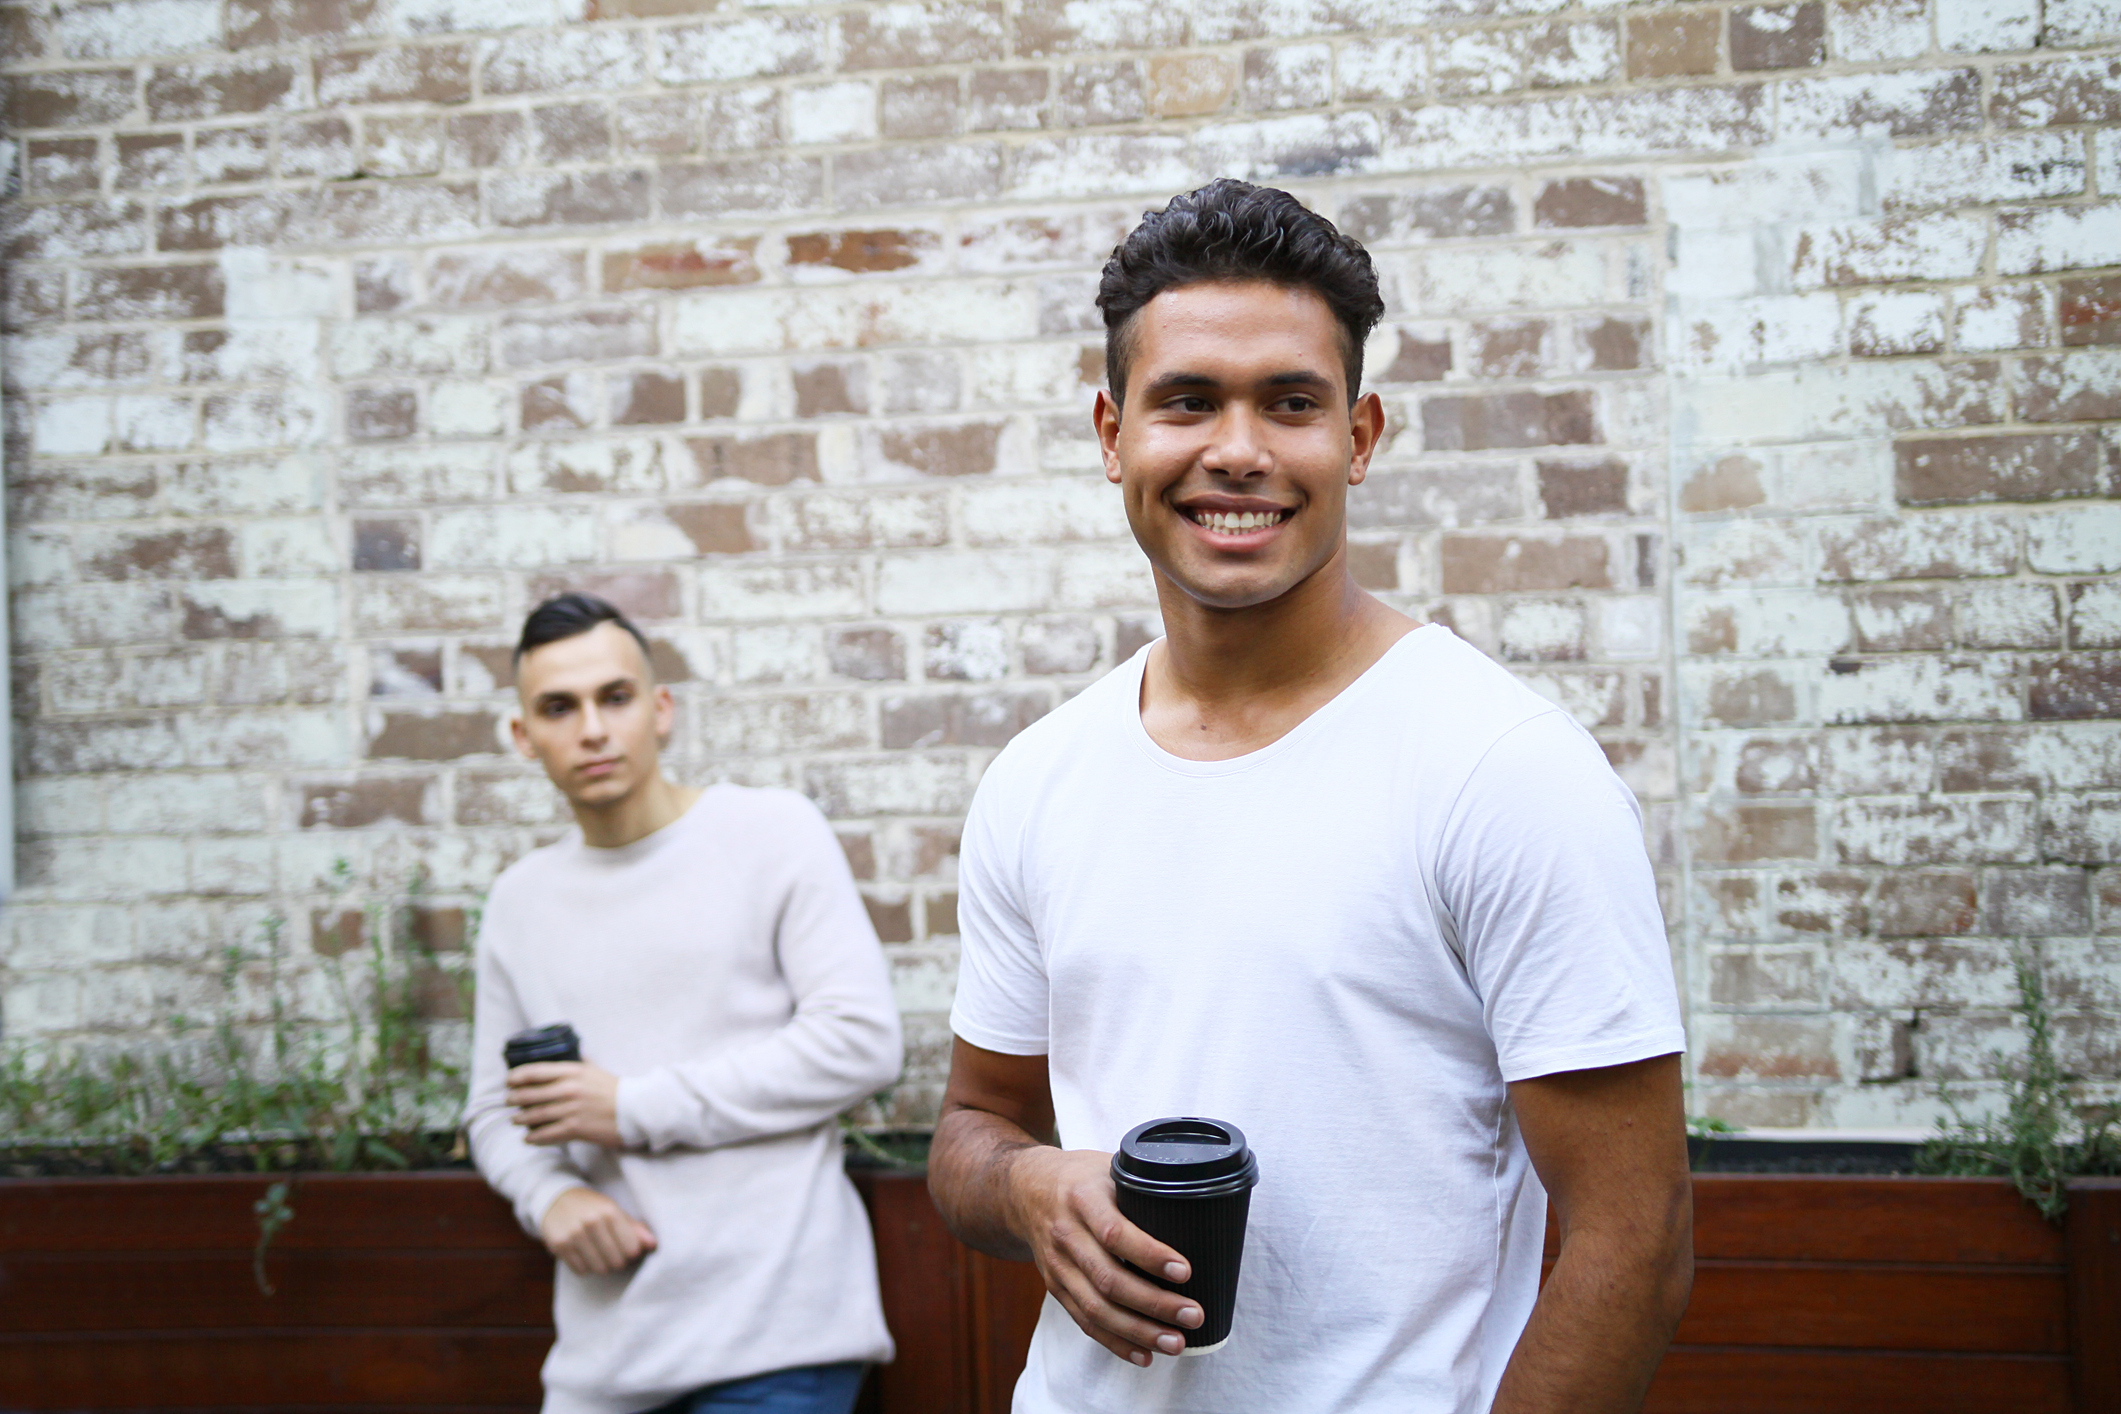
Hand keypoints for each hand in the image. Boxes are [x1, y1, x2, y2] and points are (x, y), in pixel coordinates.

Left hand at [508, 1061, 622, 1148]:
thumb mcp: (594, 1069)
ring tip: (515, 1119)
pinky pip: (547, 1134)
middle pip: (531, 1094)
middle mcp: (569, 1089)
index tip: (509, 1080)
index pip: (536, 1071)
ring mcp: (571, 1110)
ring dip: (521, 1118)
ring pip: (535, 1115)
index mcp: (573, 1072)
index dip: (517, 1076)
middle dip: (514, 1098)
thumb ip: (578, 1061)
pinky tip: (528, 1138)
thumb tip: (568, 1050)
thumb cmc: (614, 1089)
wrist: (634, 1110)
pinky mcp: (576, 1128)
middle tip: (508, 1101)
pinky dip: (534, 1137)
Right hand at [538, 1185, 656, 1275]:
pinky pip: (581, 1271)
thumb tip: (653, 1245)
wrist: (556, 1200)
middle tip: (612, 1252)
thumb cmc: (592, 1207)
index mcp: (609, 1211)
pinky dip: (586, 1266)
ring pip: (599, 1268)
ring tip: (599, 1253)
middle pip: (616, 1262)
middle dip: (618, 1260)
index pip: (632, 1249)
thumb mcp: (614, 1210)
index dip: (632, 1252)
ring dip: (602, 1265)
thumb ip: (634, 1228)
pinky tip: (584, 1254)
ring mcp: (574, 1235)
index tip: (627, 1248)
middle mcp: (591, 1222)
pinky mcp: (560, 1246)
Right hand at [1004, 1146, 1203, 1366]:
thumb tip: (1196, 1208)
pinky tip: (1145, 1355)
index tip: (1185, 1271)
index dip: (1150, 1255)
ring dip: (1138, 1331)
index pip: (1114, 1232)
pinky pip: (1085, 1321)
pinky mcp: (1056, 1288)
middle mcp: (1066, 1235)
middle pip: (1108, 1279)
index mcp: (1082, 1198)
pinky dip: (1115, 1342)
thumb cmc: (1080, 1177)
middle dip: (1154, 1304)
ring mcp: (1058, 1266)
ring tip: (1176, 1342)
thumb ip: (1141, 1187)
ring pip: (1097, 1308)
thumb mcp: (1107, 1167)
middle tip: (1193, 1315)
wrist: (1025, 1191)